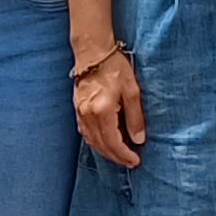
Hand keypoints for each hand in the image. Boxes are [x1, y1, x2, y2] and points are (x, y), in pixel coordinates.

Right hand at [75, 44, 143, 168]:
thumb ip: (135, 117)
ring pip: (91, 141)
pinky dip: (95, 142)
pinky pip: (85, 133)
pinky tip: (104, 143)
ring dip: (105, 152)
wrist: (93, 52)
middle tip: (129, 163)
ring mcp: (80, 113)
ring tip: (119, 156)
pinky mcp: (77, 109)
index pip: (113, 142)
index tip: (136, 161)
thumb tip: (138, 139)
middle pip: (101, 145)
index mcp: (102, 111)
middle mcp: (88, 115)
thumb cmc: (114, 67)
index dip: (124, 155)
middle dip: (116, 157)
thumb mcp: (132, 91)